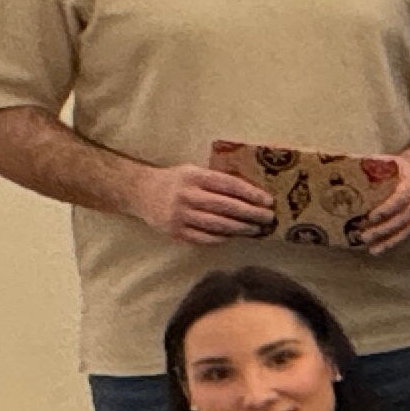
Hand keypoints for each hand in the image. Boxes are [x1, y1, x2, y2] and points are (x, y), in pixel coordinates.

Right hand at [135, 160, 278, 243]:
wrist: (140, 192)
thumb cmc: (176, 181)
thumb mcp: (194, 172)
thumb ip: (218, 180)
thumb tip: (253, 194)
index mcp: (194, 176)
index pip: (229, 185)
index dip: (251, 194)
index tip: (268, 200)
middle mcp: (187, 195)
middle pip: (226, 207)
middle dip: (252, 213)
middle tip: (268, 218)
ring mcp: (180, 215)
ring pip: (218, 225)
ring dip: (241, 229)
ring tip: (256, 230)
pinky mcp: (175, 232)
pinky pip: (205, 238)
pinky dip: (223, 238)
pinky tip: (234, 236)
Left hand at [352, 151, 409, 250]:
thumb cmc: (402, 165)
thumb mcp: (390, 161)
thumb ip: (373, 169)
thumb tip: (341, 174)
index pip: (402, 197)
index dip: (386, 209)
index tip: (369, 218)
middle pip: (406, 217)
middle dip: (385, 229)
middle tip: (364, 237)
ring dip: (391, 240)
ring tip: (372, 248)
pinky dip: (396, 241)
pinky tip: (381, 248)